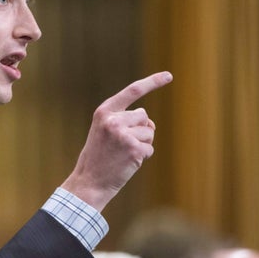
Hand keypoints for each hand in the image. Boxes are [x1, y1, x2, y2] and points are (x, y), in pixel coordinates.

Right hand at [60, 71, 172, 210]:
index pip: (132, 91)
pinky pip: (149, 148)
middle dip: (139, 129)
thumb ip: (125, 121)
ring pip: (149, 132)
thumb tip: (151, 125)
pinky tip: (127, 162)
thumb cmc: (98, 156)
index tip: (169, 75)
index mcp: (104, 112)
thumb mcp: (104, 131)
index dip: (152, 82)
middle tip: (121, 145)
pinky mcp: (133, 149)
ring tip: (122, 154)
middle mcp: (113, 120)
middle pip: (144, 116)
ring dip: (141, 144)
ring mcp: (123, 135)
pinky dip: (142, 156)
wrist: (89, 182)